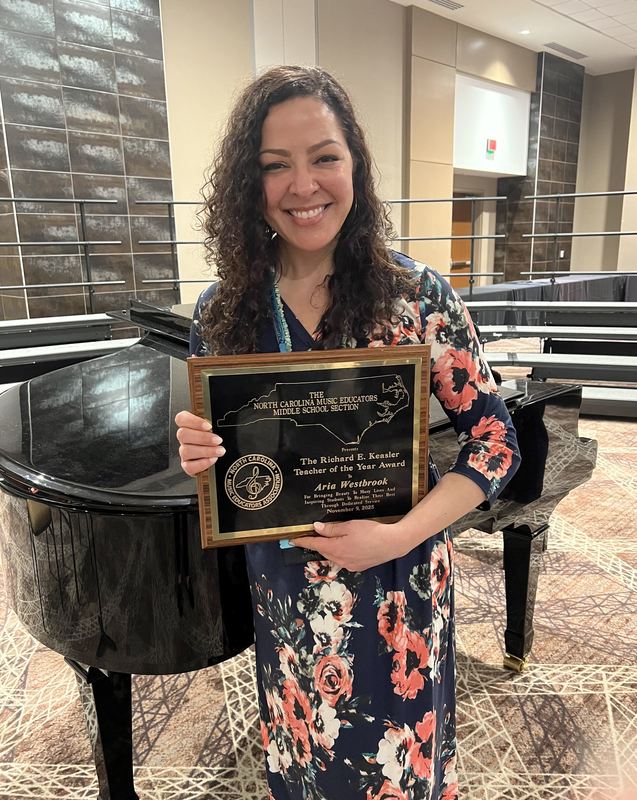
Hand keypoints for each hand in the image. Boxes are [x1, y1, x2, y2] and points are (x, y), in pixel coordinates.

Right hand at [175, 410, 225, 475]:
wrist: (228, 459)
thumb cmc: (222, 440)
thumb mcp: (221, 428)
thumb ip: (218, 423)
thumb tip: (222, 419)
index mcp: (191, 425)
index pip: (181, 418)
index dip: (193, 421)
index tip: (209, 426)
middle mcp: (185, 439)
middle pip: (182, 434)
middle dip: (202, 437)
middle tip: (218, 440)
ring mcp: (185, 453)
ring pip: (186, 451)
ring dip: (205, 451)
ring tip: (220, 451)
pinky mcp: (188, 466)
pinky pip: (189, 466)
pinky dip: (202, 463)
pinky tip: (213, 460)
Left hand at [292, 519, 409, 571]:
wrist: (393, 543)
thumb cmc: (371, 531)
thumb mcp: (349, 526)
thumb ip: (331, 529)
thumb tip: (316, 528)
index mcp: (336, 549)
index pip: (314, 544)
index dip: (303, 541)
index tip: (292, 540)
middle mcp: (340, 560)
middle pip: (323, 551)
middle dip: (316, 544)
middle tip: (310, 535)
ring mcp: (349, 565)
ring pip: (333, 556)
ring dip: (328, 548)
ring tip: (328, 539)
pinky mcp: (358, 566)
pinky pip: (343, 559)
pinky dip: (339, 553)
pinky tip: (345, 546)